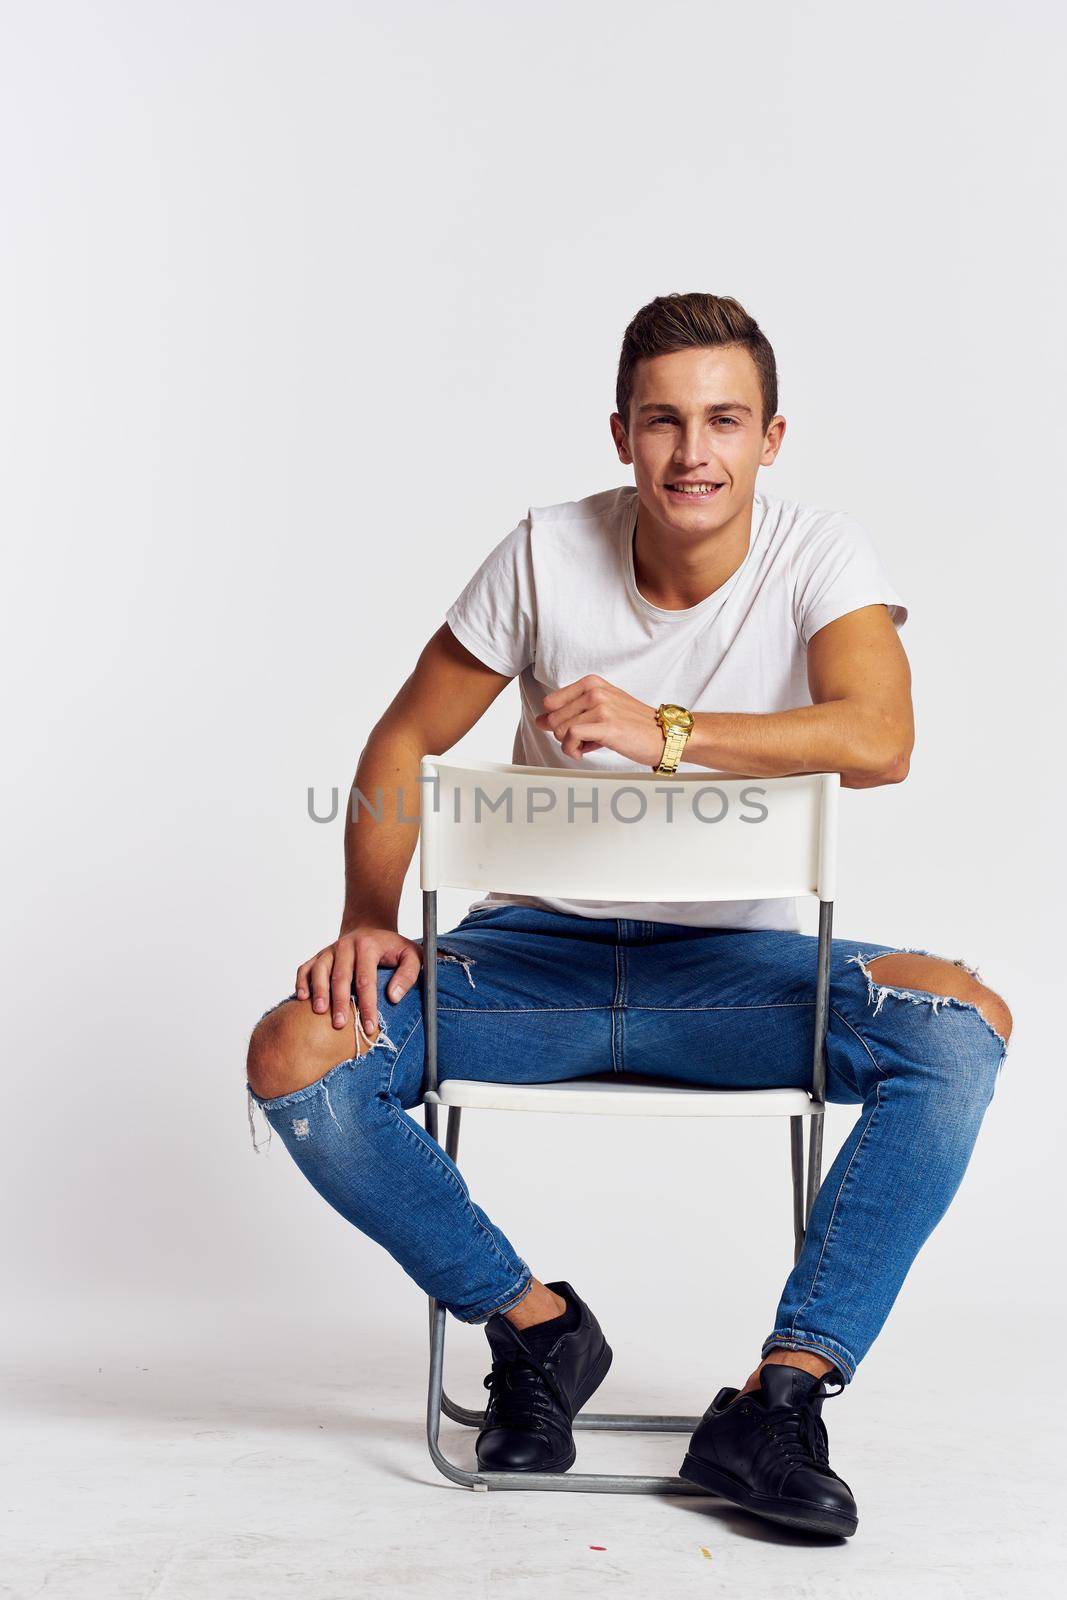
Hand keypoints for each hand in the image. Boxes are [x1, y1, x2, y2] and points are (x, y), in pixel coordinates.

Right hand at [295, 925, 422, 1036]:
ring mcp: (329, 950)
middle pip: (340, 977)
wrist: (370, 929)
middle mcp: (345, 946)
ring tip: (319, 1011)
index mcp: (368, 946)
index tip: (369, 1026)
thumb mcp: (411, 955)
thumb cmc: (391, 948)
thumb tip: (393, 996)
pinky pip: (305, 968)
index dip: (367, 1005)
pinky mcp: (318, 956)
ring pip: (320, 970)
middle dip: (340, 1002)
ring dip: (318, 991)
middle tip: (340, 1024)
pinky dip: (301, 982)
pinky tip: (302, 998)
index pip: (366, 980)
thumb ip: (408, 974)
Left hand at [534, 676, 664, 765]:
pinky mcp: (605, 725)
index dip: (555, 721)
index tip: (570, 730)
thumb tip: (540, 721)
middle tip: (582, 741)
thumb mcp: (600, 710)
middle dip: (562, 735)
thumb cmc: (633, 725)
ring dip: (569, 744)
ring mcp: (601, 706)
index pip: (551, 702)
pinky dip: (572, 750)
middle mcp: (595, 691)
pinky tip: (583, 753)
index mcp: (592, 683)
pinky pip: (571, 737)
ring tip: (586, 746)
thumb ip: (570, 712)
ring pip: (560, 729)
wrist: (664, 735)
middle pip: (553, 717)